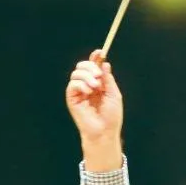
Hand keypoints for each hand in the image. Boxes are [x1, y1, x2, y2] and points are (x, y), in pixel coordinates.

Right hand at [66, 49, 123, 168]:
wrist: (104, 131)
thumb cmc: (111, 116)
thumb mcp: (114, 94)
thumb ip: (108, 79)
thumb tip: (104, 63)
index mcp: (98, 84)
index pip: (94, 67)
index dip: (95, 58)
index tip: (100, 52)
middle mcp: (87, 86)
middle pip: (82, 66)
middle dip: (90, 66)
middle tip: (98, 76)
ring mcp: (79, 92)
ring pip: (76, 73)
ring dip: (87, 76)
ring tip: (95, 87)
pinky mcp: (72, 98)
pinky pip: (72, 84)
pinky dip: (81, 84)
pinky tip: (88, 92)